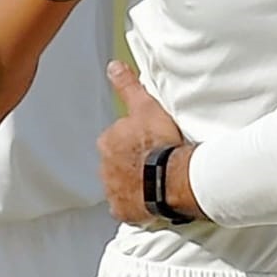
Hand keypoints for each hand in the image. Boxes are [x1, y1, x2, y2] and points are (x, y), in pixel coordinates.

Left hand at [100, 61, 184, 223]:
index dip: (135, 139)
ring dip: (135, 182)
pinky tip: (151, 199)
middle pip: (118, 162)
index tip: (151, 142)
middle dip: (132, 161)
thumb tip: (113, 67)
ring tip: (156, 179)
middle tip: (155, 160)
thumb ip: (128, 86)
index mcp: (108, 142)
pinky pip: (127, 207)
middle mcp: (105, 167)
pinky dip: (136, 204)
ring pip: (122, 184)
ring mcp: (113, 190)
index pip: (118, 138)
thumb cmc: (160, 142)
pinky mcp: (122, 210)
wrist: (172, 177)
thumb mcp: (145, 106)